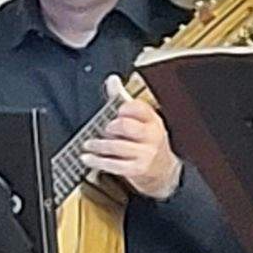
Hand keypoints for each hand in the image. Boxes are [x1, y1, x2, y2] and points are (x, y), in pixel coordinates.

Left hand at [75, 78, 183, 200]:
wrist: (164, 173)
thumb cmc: (148, 143)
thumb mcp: (141, 121)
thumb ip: (123, 100)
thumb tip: (112, 80)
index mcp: (153, 120)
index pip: (137, 107)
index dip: (123, 108)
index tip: (116, 111)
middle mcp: (152, 136)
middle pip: (125, 125)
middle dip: (111, 126)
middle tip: (104, 129)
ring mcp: (146, 154)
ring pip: (116, 146)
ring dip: (98, 145)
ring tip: (89, 144)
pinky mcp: (137, 169)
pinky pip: (113, 164)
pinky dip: (97, 161)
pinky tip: (88, 158)